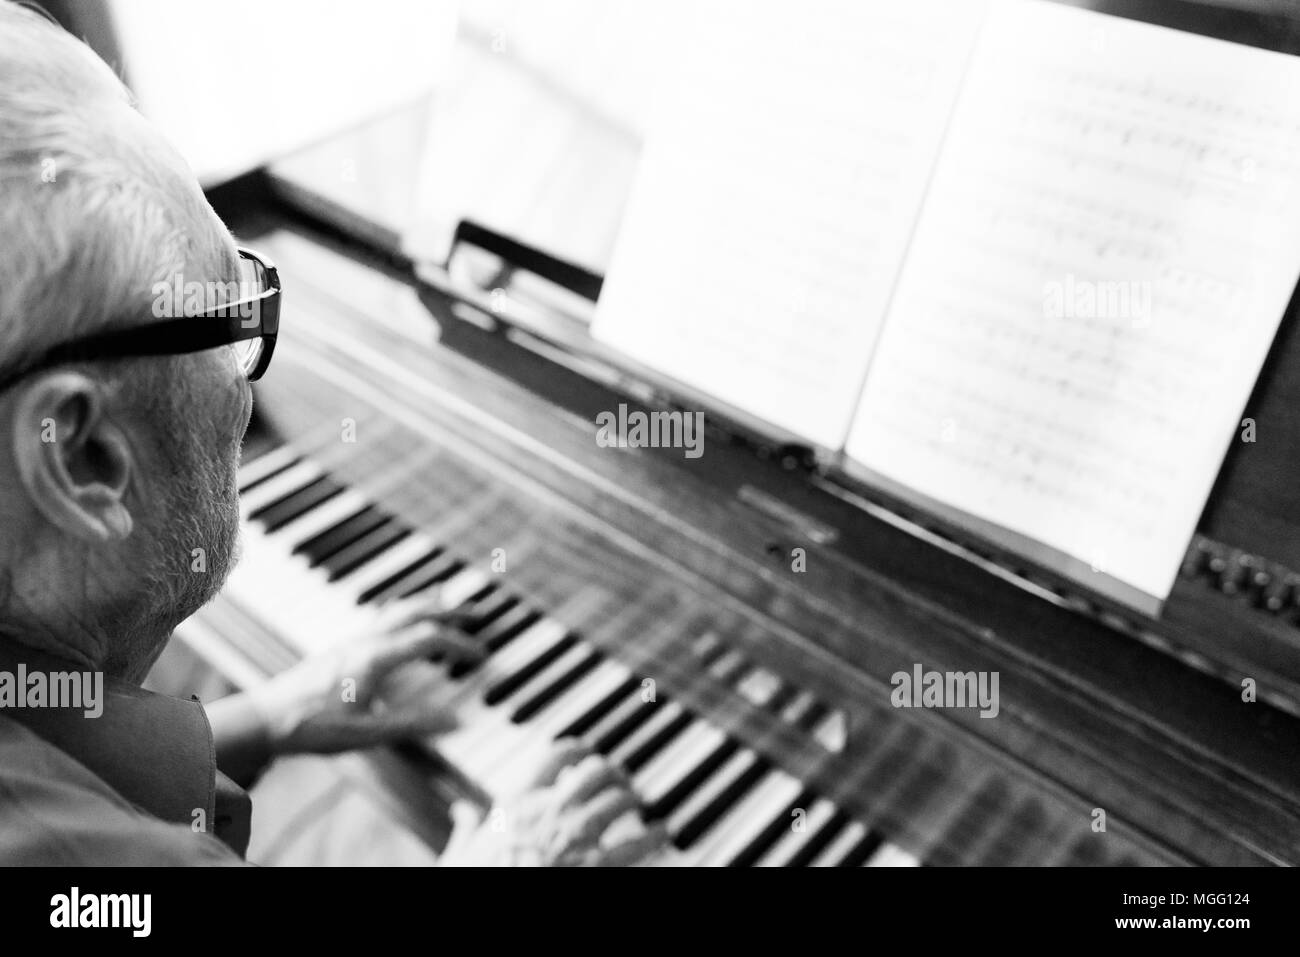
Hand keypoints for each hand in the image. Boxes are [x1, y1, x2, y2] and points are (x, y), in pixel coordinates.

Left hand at [245, 590, 482, 755]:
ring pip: (396, 611)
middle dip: (448, 610)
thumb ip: (413, 726)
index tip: (481, 654)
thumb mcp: (366, 733)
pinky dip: (402, 613)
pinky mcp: (341, 649)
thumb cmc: (310, 726)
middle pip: (414, 613)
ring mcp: (351, 642)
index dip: (460, 644)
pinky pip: (380, 619)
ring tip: (445, 599)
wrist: (264, 719)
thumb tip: (455, 721)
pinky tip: (401, 621)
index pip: (429, 639)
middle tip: (475, 611)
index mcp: (375, 658)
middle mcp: (365, 642)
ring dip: (425, 605)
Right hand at [438, 741, 667, 865]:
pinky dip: (653, 835)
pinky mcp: (595, 865)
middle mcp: (550, 811)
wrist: (480, 905)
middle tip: (622, 778)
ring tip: (639, 802)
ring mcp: (574, 837)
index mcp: (517, 802)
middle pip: (593, 773)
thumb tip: (462, 812)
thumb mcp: (460, 853)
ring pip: (617, 802)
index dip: (577, 749)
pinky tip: (662, 831)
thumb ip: (466, 828)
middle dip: (612, 773)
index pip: (555, 756)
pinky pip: (635, 844)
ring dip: (632, 799)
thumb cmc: (472, 880)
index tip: (588, 751)